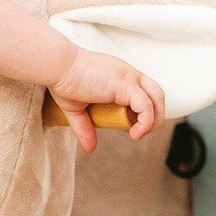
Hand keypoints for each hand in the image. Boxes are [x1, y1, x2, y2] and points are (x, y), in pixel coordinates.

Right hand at [47, 46, 165, 152]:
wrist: (58, 67)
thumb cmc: (64, 81)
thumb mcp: (76, 110)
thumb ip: (85, 128)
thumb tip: (90, 148)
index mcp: (121, 77)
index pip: (146, 92)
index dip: (144, 112)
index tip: (129, 127)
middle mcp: (129, 74)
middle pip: (157, 94)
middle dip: (155, 116)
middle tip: (138, 132)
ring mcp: (130, 78)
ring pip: (157, 98)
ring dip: (154, 120)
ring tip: (138, 134)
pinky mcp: (126, 85)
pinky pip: (146, 106)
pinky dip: (145, 122)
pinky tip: (133, 133)